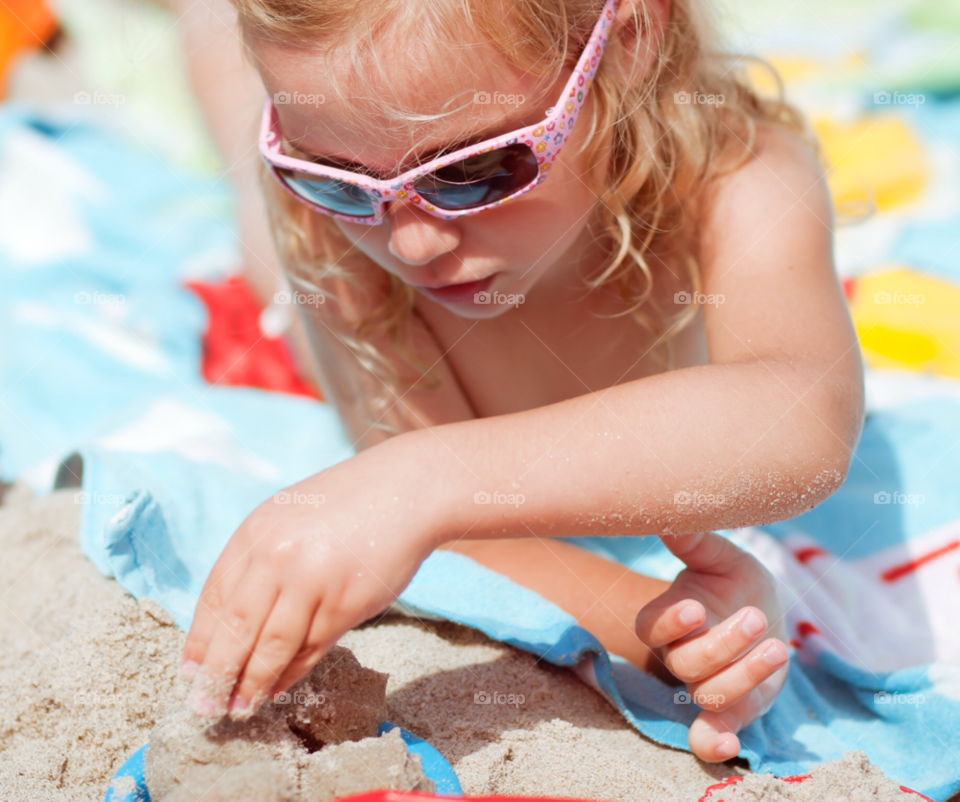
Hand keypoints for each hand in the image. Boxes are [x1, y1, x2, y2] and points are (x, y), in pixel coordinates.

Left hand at [179, 439, 437, 718]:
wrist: (405, 491)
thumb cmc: (346, 505)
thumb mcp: (288, 517)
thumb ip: (260, 558)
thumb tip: (233, 621)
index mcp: (256, 532)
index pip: (214, 598)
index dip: (199, 641)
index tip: (189, 672)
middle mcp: (278, 557)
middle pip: (236, 628)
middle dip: (217, 673)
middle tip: (204, 706)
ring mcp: (312, 582)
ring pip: (271, 647)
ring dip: (251, 684)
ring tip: (238, 709)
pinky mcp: (346, 603)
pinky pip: (311, 648)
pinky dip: (290, 674)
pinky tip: (276, 689)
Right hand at [635, 531, 788, 762]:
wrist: (759, 611)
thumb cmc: (734, 581)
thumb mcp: (722, 558)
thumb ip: (695, 543)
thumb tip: (668, 516)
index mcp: (669, 618)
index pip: (652, 627)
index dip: (670, 622)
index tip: (697, 608)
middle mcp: (680, 656)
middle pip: (686, 663)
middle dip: (722, 645)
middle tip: (753, 617)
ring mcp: (704, 685)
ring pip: (708, 694)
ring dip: (741, 677)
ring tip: (776, 645)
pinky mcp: (730, 710)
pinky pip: (708, 735)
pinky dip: (714, 745)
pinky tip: (730, 748)